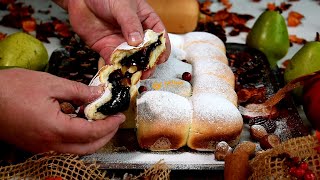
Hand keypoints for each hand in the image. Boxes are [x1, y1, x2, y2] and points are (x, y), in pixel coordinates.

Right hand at [0, 68, 124, 153]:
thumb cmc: (10, 89)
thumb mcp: (50, 84)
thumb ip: (79, 91)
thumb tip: (99, 93)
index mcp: (55, 129)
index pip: (92, 133)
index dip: (109, 125)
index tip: (119, 116)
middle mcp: (49, 144)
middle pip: (88, 148)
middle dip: (105, 135)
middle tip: (113, 121)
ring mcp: (41, 147)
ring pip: (76, 150)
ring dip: (92, 138)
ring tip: (100, 120)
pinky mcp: (35, 145)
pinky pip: (63, 147)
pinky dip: (77, 138)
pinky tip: (79, 122)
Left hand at [66, 0, 170, 78]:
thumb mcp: (123, 5)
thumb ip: (130, 23)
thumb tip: (137, 42)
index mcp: (146, 21)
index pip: (159, 37)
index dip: (162, 49)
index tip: (160, 58)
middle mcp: (136, 35)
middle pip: (147, 53)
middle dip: (148, 63)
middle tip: (146, 71)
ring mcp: (122, 43)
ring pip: (132, 60)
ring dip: (133, 69)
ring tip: (133, 76)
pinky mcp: (107, 49)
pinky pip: (114, 62)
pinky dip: (116, 69)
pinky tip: (118, 73)